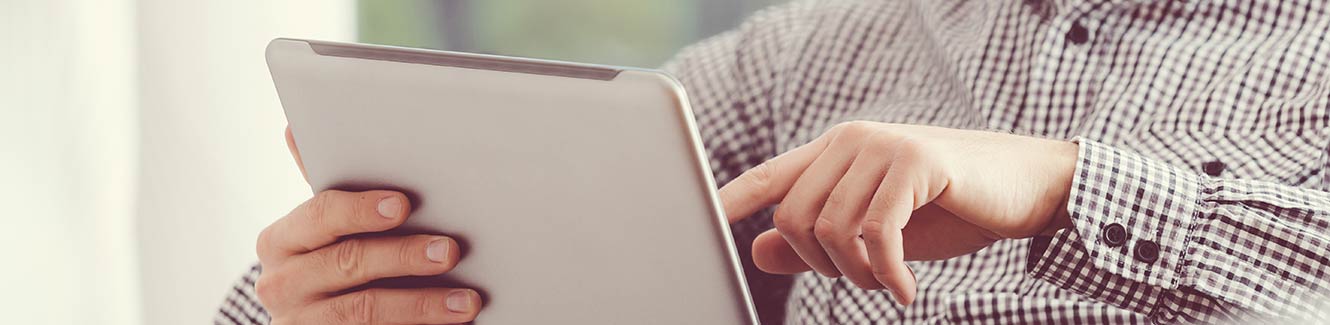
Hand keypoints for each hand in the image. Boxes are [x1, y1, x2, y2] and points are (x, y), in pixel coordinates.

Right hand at [254, 127, 481, 323]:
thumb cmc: (334, 263)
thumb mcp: (327, 229)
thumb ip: (327, 187)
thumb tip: (294, 128)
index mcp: (281, 240)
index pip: (320, 215)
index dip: (362, 209)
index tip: (404, 205)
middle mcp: (280, 283)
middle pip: (348, 263)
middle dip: (403, 256)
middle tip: (450, 250)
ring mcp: (300, 323)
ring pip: (364, 311)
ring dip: (421, 304)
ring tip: (465, 300)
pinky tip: (449, 323)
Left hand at [719, 121, 1077, 304]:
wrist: (1026, 184)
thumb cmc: (949, 206)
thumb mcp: (876, 230)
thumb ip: (819, 240)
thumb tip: (757, 254)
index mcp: (835, 152)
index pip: (769, 176)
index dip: (730, 200)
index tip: (699, 220)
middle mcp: (850, 141)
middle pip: (794, 217)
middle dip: (821, 265)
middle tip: (861, 281)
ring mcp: (881, 146)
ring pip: (832, 228)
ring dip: (857, 274)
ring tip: (888, 283)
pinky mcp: (914, 162)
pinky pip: (876, 233)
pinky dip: (886, 273)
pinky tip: (906, 291)